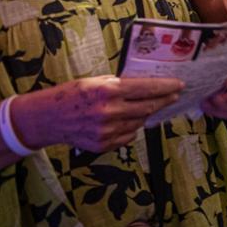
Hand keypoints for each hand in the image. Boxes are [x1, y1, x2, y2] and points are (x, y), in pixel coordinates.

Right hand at [14, 76, 183, 152]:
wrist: (47, 119)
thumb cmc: (71, 95)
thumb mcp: (96, 81)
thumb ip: (120, 84)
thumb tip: (145, 85)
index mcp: (108, 92)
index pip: (146, 89)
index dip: (166, 87)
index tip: (179, 84)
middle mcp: (110, 113)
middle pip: (148, 107)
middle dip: (164, 100)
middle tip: (174, 95)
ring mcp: (107, 132)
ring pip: (139, 122)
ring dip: (146, 114)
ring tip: (146, 106)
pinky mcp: (104, 145)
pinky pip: (128, 135)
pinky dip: (131, 127)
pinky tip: (125, 119)